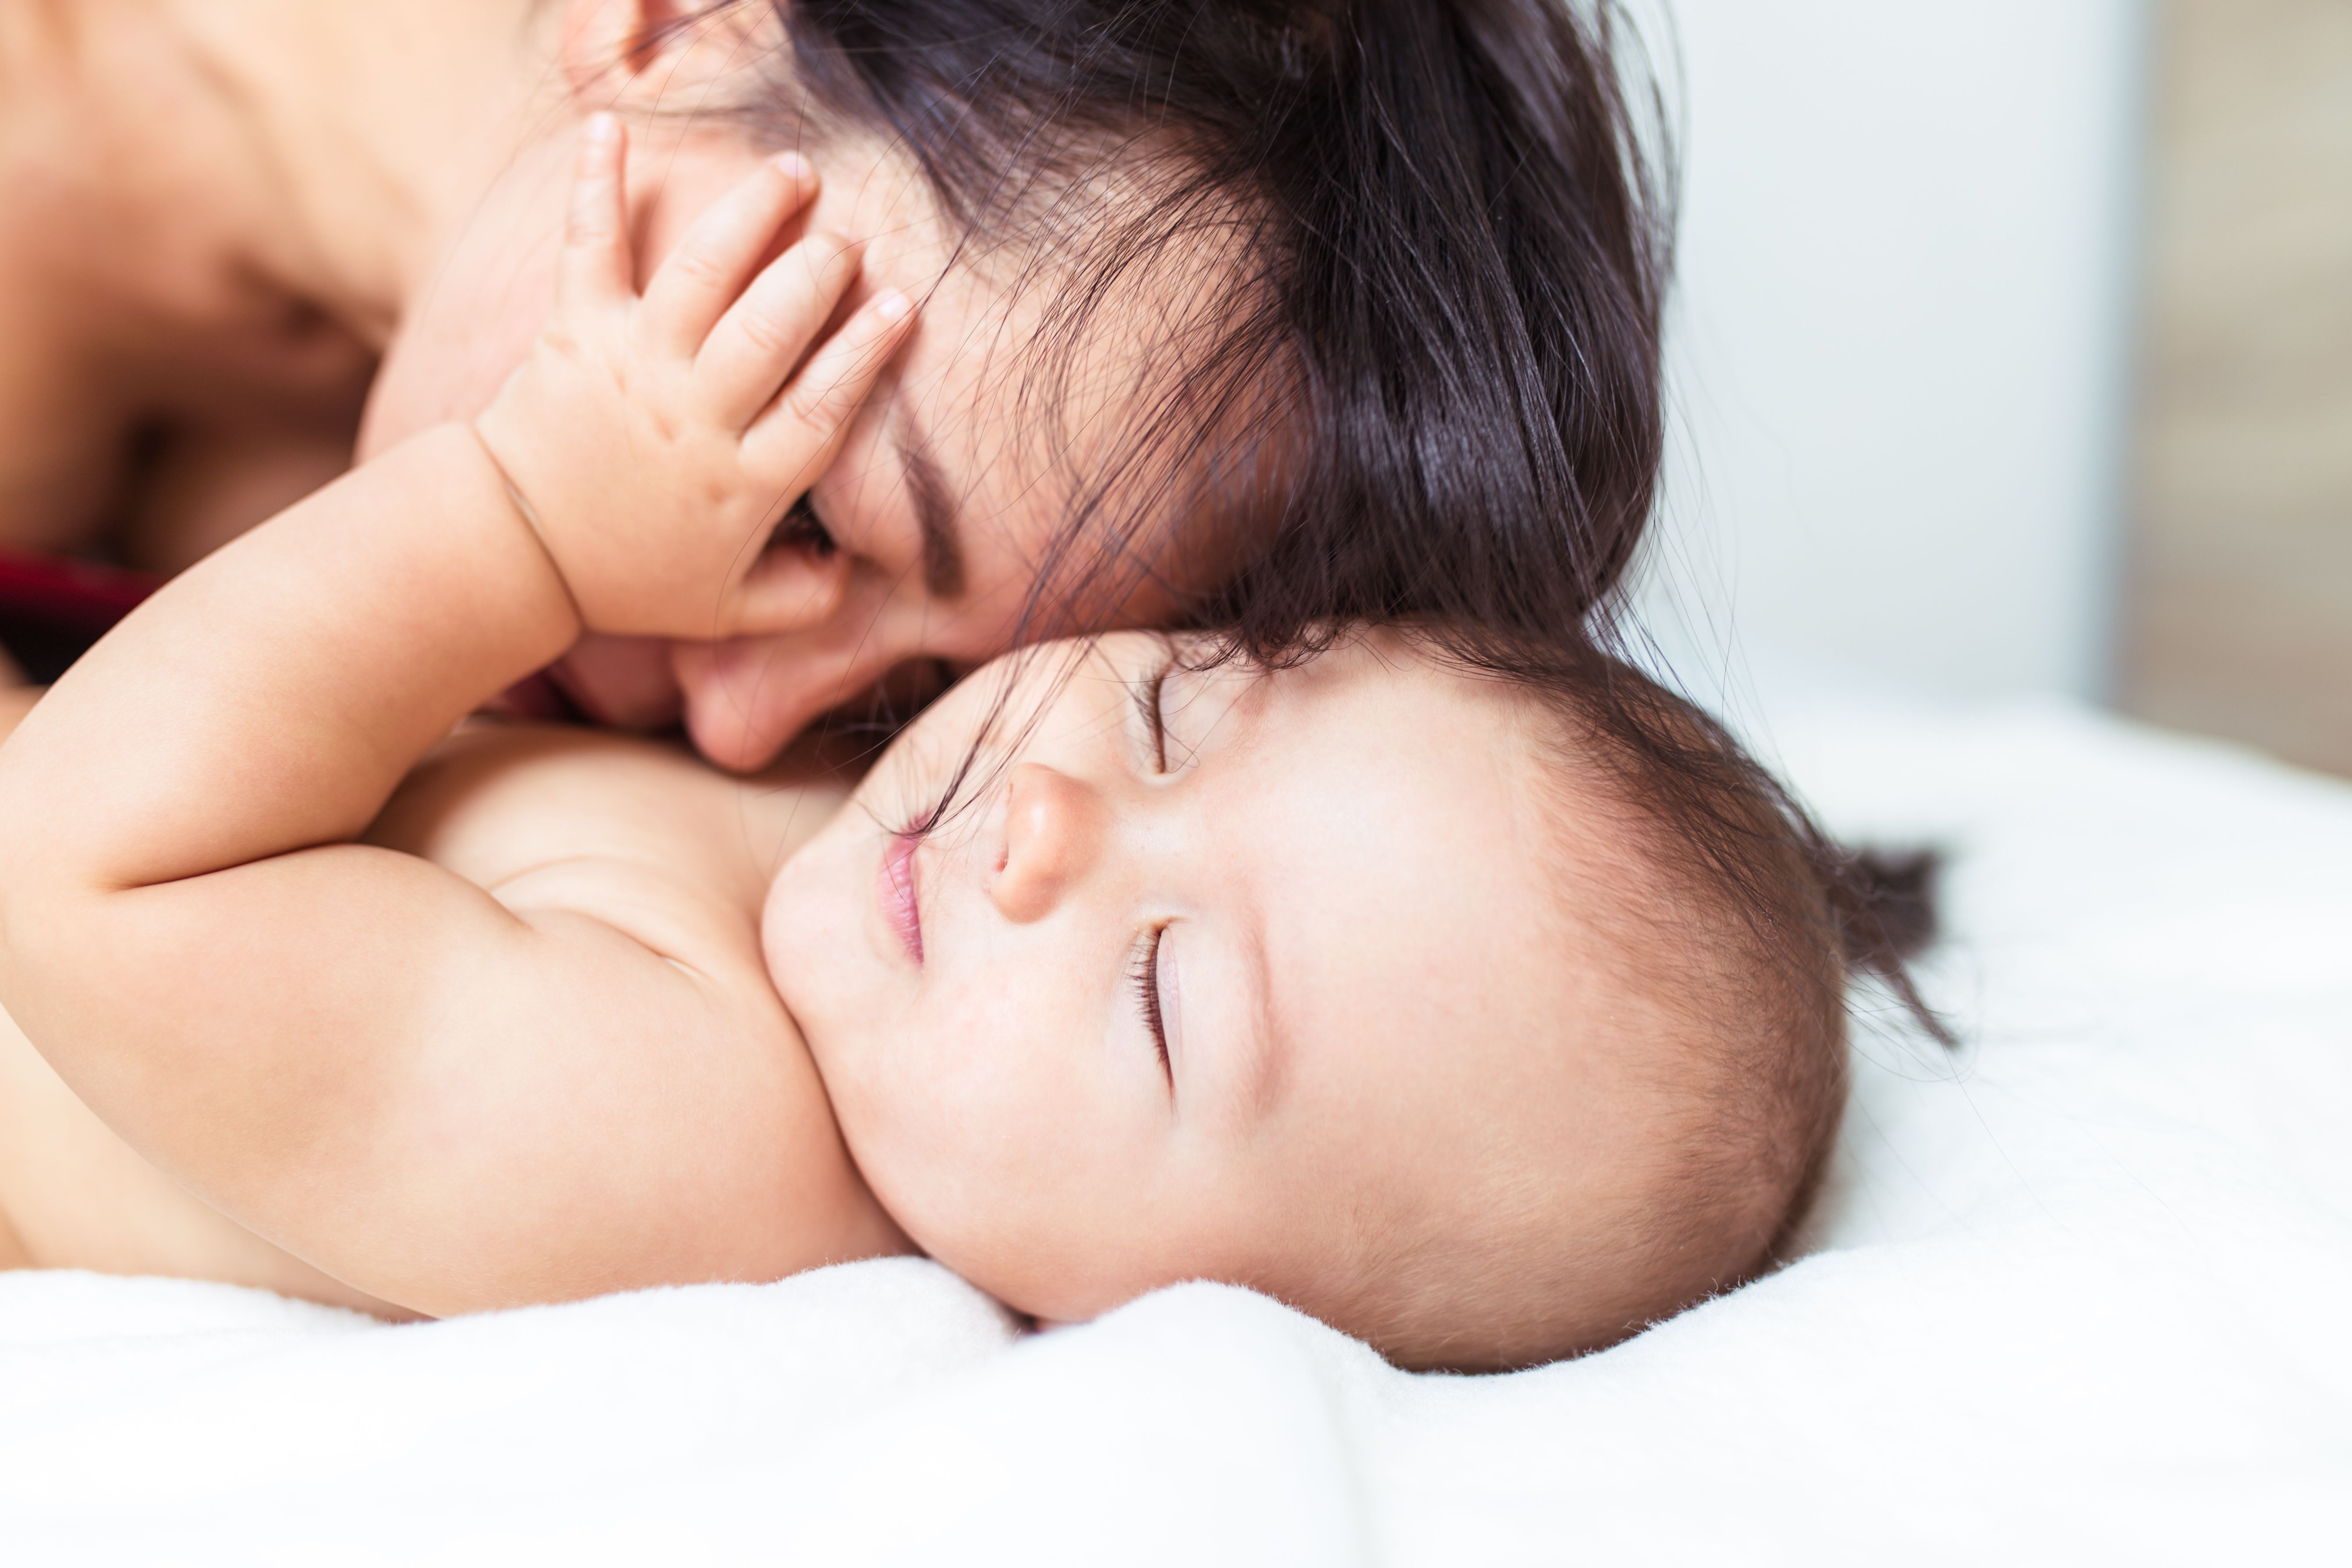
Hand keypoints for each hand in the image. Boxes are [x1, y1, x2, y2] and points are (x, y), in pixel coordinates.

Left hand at [473, 114, 913, 639]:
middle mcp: (695, 417)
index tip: (900, 306)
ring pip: (704, 274)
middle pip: (772, 329)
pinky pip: (592, 247)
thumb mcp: (727, 611)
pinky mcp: (577, 331)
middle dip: (818, 274)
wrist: (515, 551)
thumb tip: (853, 566)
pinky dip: (599, 184)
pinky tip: (611, 127)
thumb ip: (802, 597)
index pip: (821, 406)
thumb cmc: (629, 577)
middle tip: (848, 241)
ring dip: (753, 215)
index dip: (865, 353)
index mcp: (743, 481)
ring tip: (792, 173)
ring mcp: (635, 366)